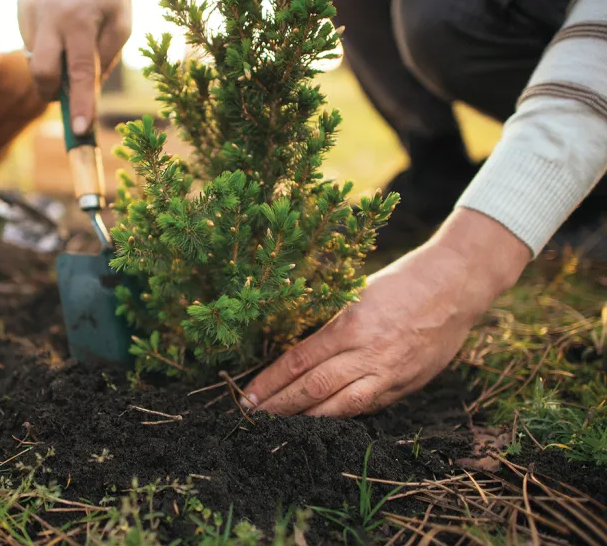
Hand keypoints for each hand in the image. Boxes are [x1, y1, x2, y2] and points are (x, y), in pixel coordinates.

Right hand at [18, 0, 131, 133]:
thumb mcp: (121, 22)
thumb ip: (105, 58)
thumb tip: (85, 90)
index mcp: (80, 21)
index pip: (79, 73)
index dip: (79, 103)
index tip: (79, 129)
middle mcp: (49, 16)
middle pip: (42, 72)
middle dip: (52, 91)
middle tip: (64, 93)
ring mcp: (30, 10)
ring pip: (35, 59)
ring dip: (54, 63)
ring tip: (71, 40)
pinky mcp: (21, 6)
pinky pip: (31, 42)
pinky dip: (47, 46)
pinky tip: (59, 27)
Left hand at [243, 209, 531, 416]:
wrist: (457, 286)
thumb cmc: (403, 281)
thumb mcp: (357, 294)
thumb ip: (330, 325)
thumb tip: (295, 353)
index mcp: (351, 325)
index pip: (299, 361)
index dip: (271, 382)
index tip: (249, 395)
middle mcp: (369, 354)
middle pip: (314, 389)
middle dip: (280, 406)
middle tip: (254, 417)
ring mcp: (389, 373)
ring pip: (341, 408)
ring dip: (307, 420)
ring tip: (282, 426)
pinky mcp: (406, 385)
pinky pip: (368, 407)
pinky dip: (341, 415)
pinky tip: (321, 419)